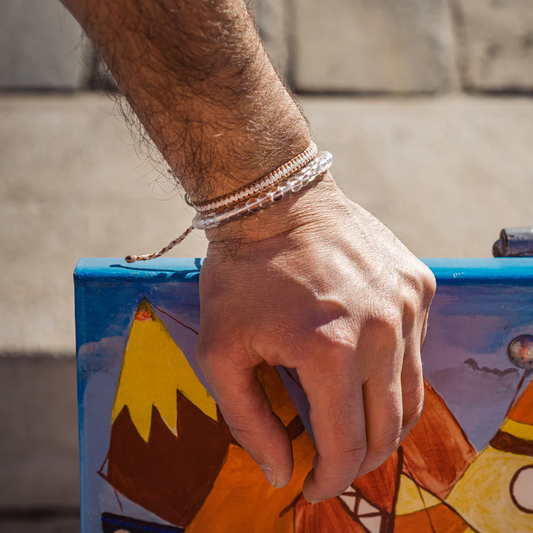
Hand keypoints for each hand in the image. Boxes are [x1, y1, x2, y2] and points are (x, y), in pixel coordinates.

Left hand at [196, 173, 435, 501]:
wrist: (274, 201)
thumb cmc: (240, 275)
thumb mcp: (220, 350)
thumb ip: (248, 420)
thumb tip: (281, 471)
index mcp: (331, 351)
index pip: (347, 445)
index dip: (330, 478)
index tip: (313, 484)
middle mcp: (384, 330)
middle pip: (389, 427)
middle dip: (360, 458)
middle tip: (335, 460)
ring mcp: (408, 303)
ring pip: (412, 393)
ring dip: (384, 420)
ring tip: (354, 424)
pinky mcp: (419, 284)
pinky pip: (416, 348)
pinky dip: (394, 370)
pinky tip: (365, 363)